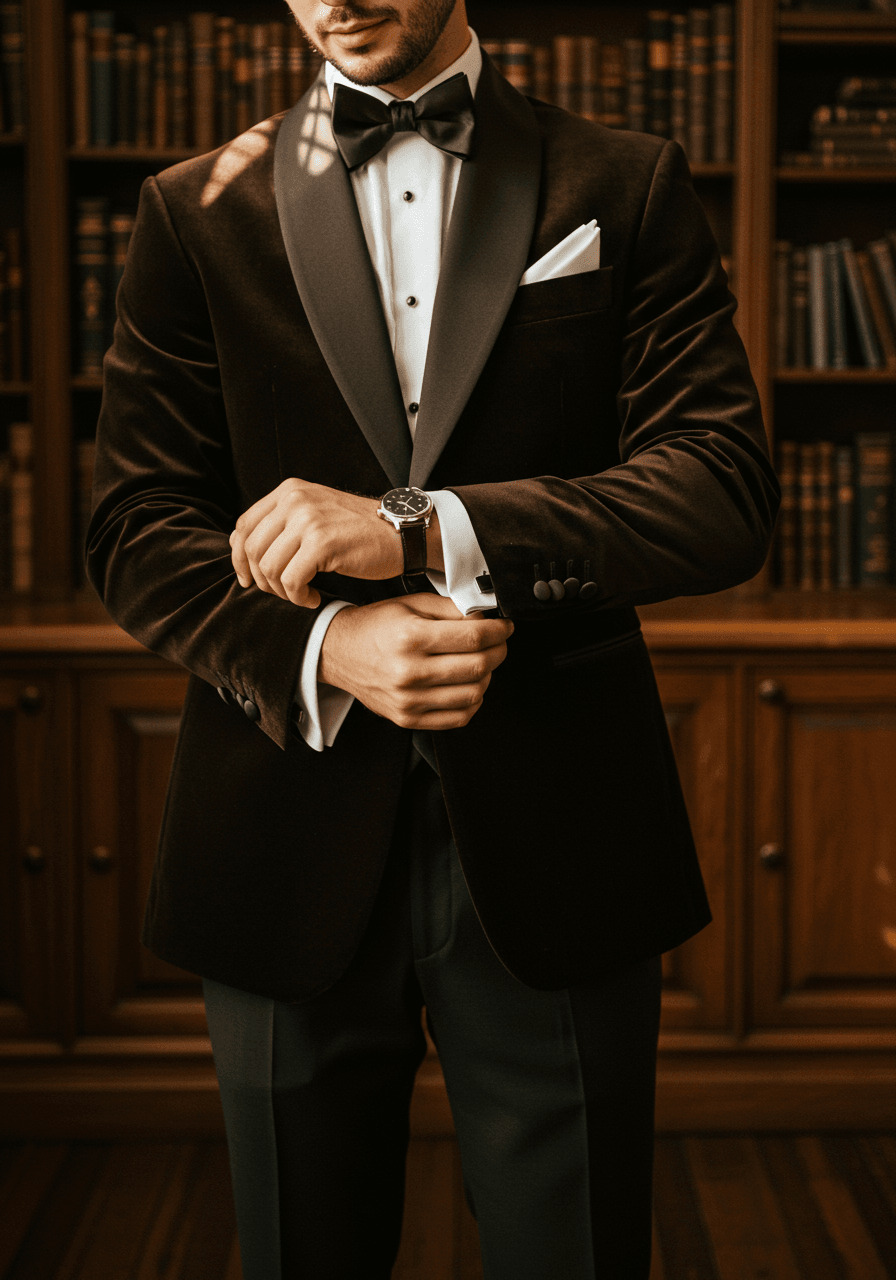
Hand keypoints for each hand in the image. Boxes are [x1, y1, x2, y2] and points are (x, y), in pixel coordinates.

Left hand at [230, 478, 442, 607]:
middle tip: (282, 593)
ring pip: (269, 568)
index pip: (243, 527)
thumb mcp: (316, 513)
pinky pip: (291, 581)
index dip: (239, 559)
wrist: (401, 532)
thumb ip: (284, 524)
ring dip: (282, 592)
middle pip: (252, 550)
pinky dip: (298, 598)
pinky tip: (314, 598)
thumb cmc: (360, 531)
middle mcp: (294, 500)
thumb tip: (247, 553)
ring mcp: (308, 520)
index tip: (249, 579)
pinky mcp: (322, 543)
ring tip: (301, 595)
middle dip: (261, 580)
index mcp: (289, 491)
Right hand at [319, 594, 512, 730]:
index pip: (474, 637)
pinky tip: (469, 685)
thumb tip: (485, 616)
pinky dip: (473, 702)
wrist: (338, 652)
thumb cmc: (374, 626)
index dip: (499, 631)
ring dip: (488, 676)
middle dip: (499, 651)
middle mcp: (409, 671)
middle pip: (478, 666)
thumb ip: (450, 609)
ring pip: (473, 693)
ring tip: (482, 662)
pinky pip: (458, 717)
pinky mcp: (407, 718)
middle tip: (499, 642)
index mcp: (411, 637)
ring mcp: (409, 699)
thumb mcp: (411, 604)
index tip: (504, 626)